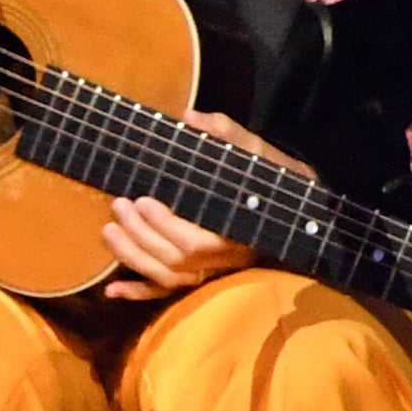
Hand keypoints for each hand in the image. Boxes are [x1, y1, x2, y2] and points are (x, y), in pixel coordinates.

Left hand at [100, 109, 278, 298]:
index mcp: (238, 231)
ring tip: (108, 230)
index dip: (165, 226)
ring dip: (132, 259)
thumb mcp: (258, 153)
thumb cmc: (275, 179)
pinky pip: (171, 293)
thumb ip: (227, 134)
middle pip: (176, 260)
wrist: (303, 211)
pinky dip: (140, 293)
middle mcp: (226, 259)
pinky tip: (111, 291)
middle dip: (140, 234)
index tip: (142, 200)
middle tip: (118, 204)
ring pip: (169, 278)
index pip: (196, 242)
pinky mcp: (204, 275)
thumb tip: (191, 117)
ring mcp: (214, 271)